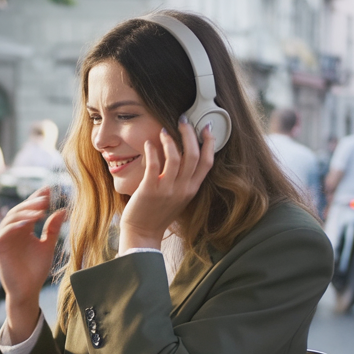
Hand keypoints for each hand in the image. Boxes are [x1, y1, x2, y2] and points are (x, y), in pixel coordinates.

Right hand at [0, 186, 66, 342]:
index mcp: (22, 229)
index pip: (28, 210)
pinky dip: (15, 225)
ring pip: (11, 217)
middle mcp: (11, 231)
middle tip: (45, 198)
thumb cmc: (36, 270)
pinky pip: (4, 230)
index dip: (36, 199)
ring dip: (25, 212)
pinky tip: (27, 223)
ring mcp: (3, 237)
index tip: (49, 190)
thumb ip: (53, 228)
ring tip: (41, 209)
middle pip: (19, 210)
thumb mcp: (48, 246)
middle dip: (32, 203)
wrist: (28, 290)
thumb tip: (63, 210)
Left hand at [119, 117, 213, 250]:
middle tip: (182, 120)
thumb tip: (183, 154)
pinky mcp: (150, 190)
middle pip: (193, 155)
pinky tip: (149, 143)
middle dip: (189, 134)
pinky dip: (152, 150)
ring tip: (163, 130)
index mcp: (191, 189)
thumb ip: (184, 179)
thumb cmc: (158, 213)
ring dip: (170, 140)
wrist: (143, 233)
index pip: (207, 162)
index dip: (209, 142)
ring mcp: (167, 190)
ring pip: (176, 158)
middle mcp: (183, 189)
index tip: (207, 127)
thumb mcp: (179, 197)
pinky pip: (154, 165)